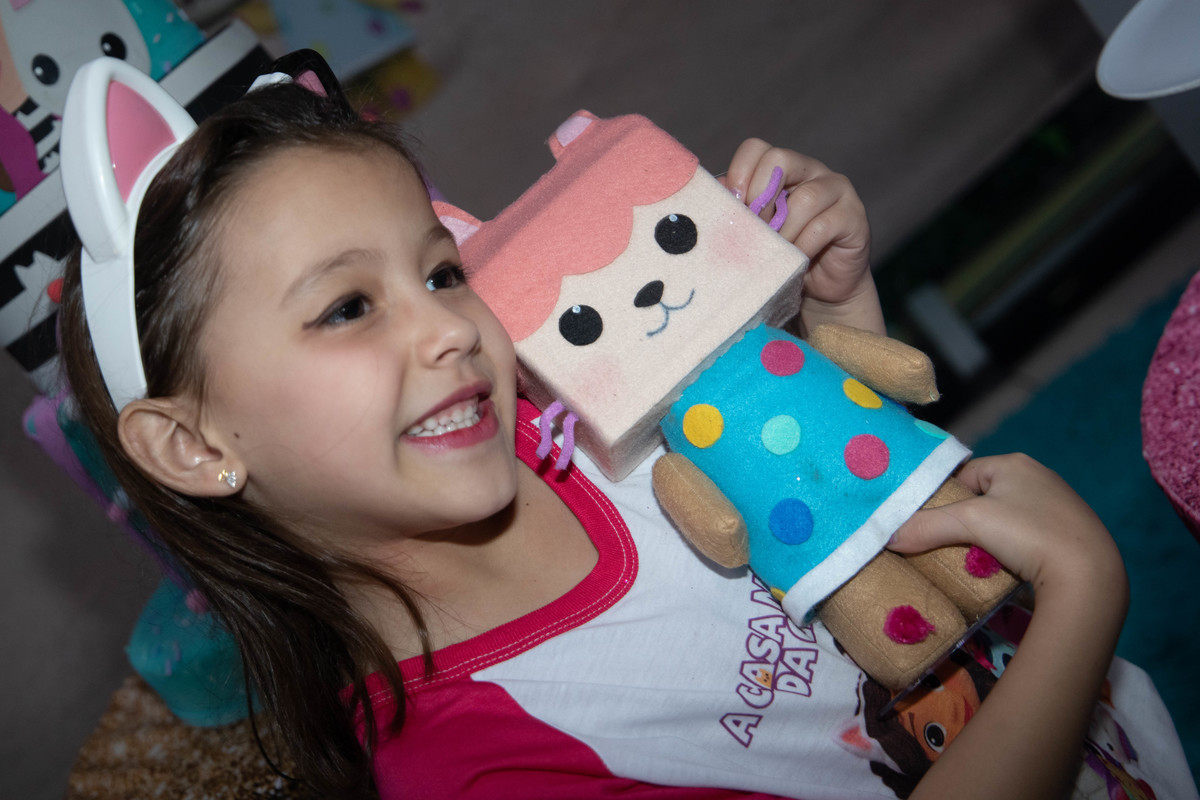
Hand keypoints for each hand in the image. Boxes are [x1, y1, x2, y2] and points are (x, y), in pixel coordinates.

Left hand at [721, 139, 881, 334]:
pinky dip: (803, 246)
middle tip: (756, 228)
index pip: (756, 149)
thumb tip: (716, 191)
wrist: (821, 288)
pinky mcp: (854, 216)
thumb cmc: (783, 255)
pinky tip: (795, 261)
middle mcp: (811, 171)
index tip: (734, 207)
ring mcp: (837, 190)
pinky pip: (824, 225)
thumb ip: (739, 209)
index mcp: (782, 168)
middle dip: (760, 196)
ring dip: (783, 231)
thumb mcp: (755, 230)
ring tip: (775, 252)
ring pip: (805, 198)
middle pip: (780, 159)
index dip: (740, 174)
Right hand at [888, 453, 1126, 603]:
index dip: (943, 501)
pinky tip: (1006, 568)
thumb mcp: (970, 524)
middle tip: (949, 545)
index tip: (929, 526)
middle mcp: (1038, 478)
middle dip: (964, 522)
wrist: (1088, 576)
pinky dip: (1011, 551)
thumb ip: (926, 526)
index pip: (963, 476)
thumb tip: (886, 538)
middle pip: (982, 498)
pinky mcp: (1068, 535)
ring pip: (1003, 520)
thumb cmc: (1029, 534)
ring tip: (976, 560)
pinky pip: (1024, 538)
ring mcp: (1057, 507)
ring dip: (987, 539)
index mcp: (1014, 463)